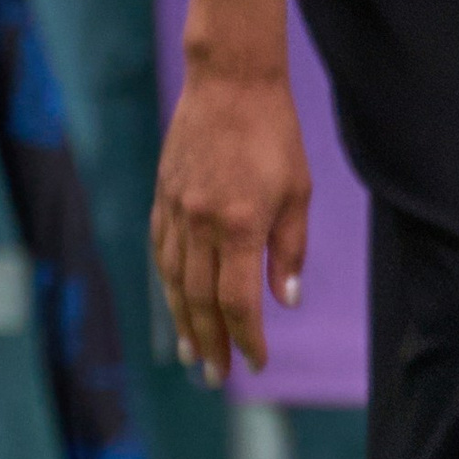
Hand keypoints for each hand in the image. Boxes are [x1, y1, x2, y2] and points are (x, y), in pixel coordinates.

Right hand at [152, 63, 312, 383]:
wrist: (230, 82)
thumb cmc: (275, 135)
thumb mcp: (297, 191)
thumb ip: (289, 249)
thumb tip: (284, 301)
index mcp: (238, 226)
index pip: (238, 301)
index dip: (247, 338)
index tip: (255, 363)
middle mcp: (200, 224)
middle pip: (199, 300)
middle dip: (209, 343)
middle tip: (215, 375)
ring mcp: (175, 211)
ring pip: (174, 281)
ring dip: (182, 322)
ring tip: (191, 353)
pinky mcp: (162, 197)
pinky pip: (161, 252)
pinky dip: (167, 283)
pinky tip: (174, 303)